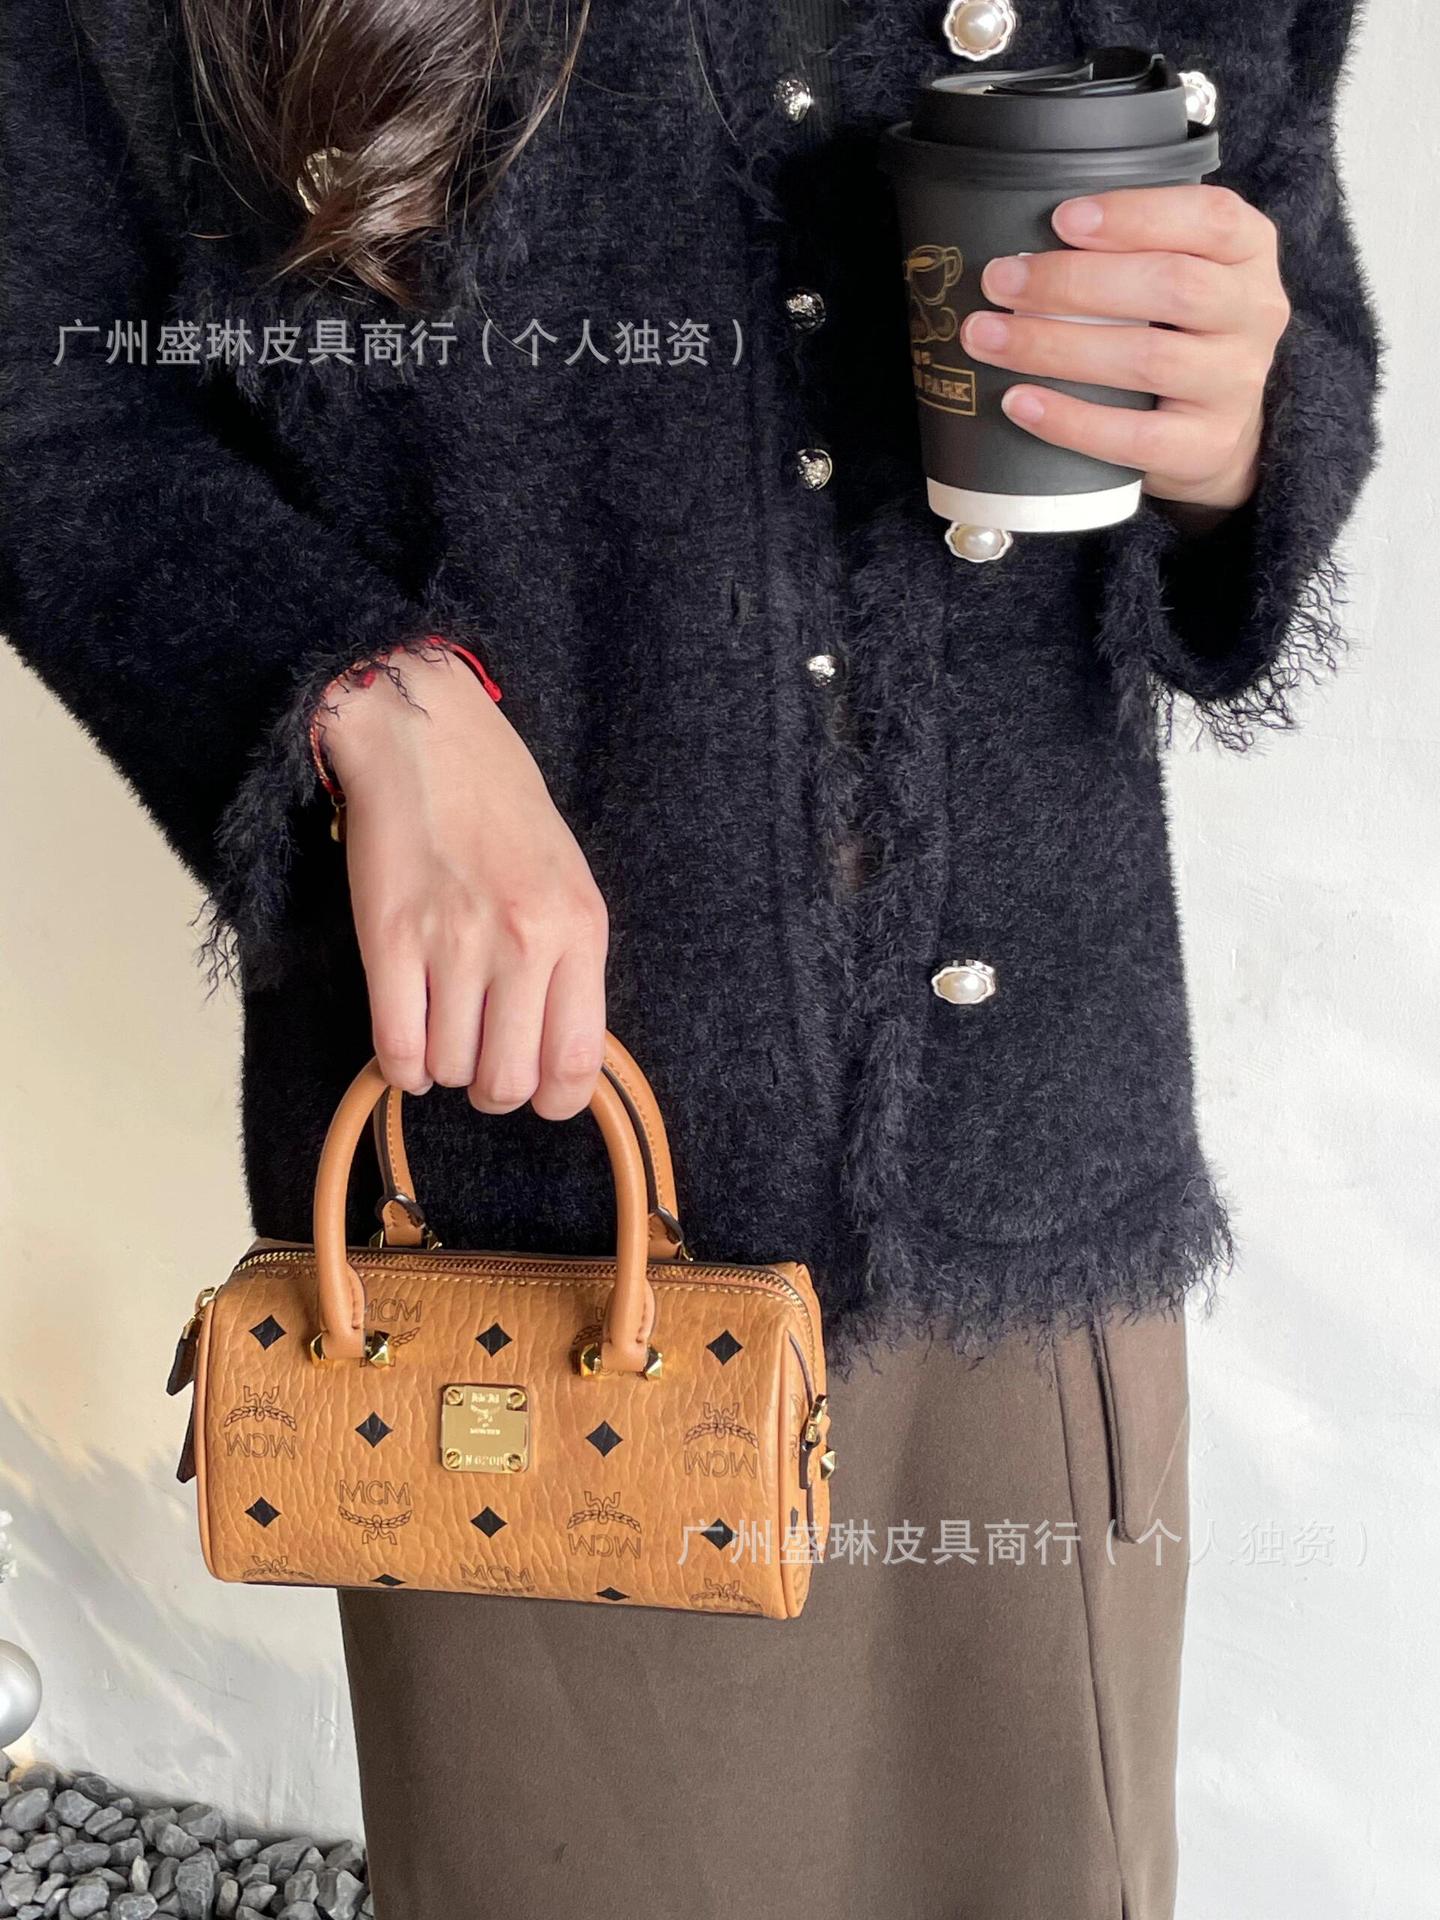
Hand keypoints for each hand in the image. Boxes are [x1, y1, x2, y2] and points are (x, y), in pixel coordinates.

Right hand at [320, 650, 608, 1118]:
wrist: (428, 740)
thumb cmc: (503, 811)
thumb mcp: (569, 884)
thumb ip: (572, 966)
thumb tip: (558, 1058)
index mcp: (579, 929)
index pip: (577, 1063)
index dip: (556, 1099)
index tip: (540, 1092)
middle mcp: (524, 941)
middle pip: (509, 1082)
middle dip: (495, 1090)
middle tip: (485, 1060)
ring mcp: (455, 942)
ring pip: (452, 1070)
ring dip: (446, 1067)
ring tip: (444, 1029)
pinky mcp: (390, 939)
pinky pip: (396, 1049)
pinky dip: (402, 1067)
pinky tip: (408, 1045)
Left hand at [959, 184, 1291, 512]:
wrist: (1216, 432)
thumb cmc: (1176, 333)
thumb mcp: (1177, 270)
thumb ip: (1130, 246)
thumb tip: (1021, 239)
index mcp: (1249, 251)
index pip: (1210, 218)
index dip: (1134, 215)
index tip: (1061, 219)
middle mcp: (1255, 314)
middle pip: (1171, 287)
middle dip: (1074, 282)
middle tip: (1001, 281)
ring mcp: (1236, 385)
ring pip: (1147, 360)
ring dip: (1056, 346)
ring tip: (989, 337)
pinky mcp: (1207, 446)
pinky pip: (1134, 437)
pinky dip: (1069, 420)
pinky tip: (1019, 401)